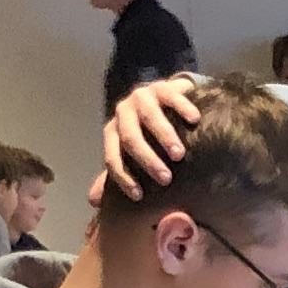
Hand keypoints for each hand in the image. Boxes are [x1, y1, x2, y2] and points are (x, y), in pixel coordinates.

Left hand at [101, 75, 206, 202]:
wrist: (164, 99)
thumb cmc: (147, 134)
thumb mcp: (130, 152)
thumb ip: (117, 172)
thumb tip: (93, 201)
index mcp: (112, 132)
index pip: (112, 157)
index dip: (123, 177)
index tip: (139, 195)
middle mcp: (123, 113)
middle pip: (130, 138)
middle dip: (147, 160)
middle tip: (165, 179)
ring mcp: (142, 97)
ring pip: (150, 117)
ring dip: (164, 137)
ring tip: (179, 155)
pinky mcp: (163, 86)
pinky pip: (172, 97)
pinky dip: (183, 109)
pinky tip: (194, 121)